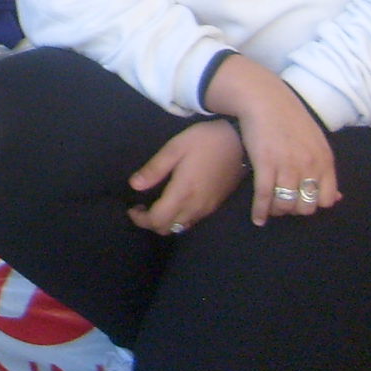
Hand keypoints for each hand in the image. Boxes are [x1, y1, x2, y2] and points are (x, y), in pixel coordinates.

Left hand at [126, 118, 244, 235]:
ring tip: (155, 205)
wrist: (238, 142)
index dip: (140, 219)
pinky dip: (178, 218)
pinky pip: (192, 221)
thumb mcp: (174, 148)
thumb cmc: (204, 141)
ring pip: (181, 227)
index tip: (132, 207)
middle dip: (150, 223)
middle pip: (168, 229)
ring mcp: (208, 208)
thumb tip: (134, 185)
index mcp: (183, 193)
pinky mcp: (216, 205)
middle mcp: (196, 207)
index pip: (157, 220)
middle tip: (141, 206)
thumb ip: (154, 169)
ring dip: (165, 222)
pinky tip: (173, 202)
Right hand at [201, 54, 342, 225]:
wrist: (264, 98)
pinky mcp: (265, 163)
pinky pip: (265, 195)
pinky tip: (258, 218)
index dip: (314, 205)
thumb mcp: (316, 143)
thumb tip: (337, 199)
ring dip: (277, 210)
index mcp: (325, 160)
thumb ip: (325, 170)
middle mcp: (309, 166)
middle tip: (283, 204)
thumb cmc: (289, 117)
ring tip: (270, 208)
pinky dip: (260, 211)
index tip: (302, 201)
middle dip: (295, 210)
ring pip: (286, 204)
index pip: (327, 200)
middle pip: (306, 206)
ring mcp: (287, 165)